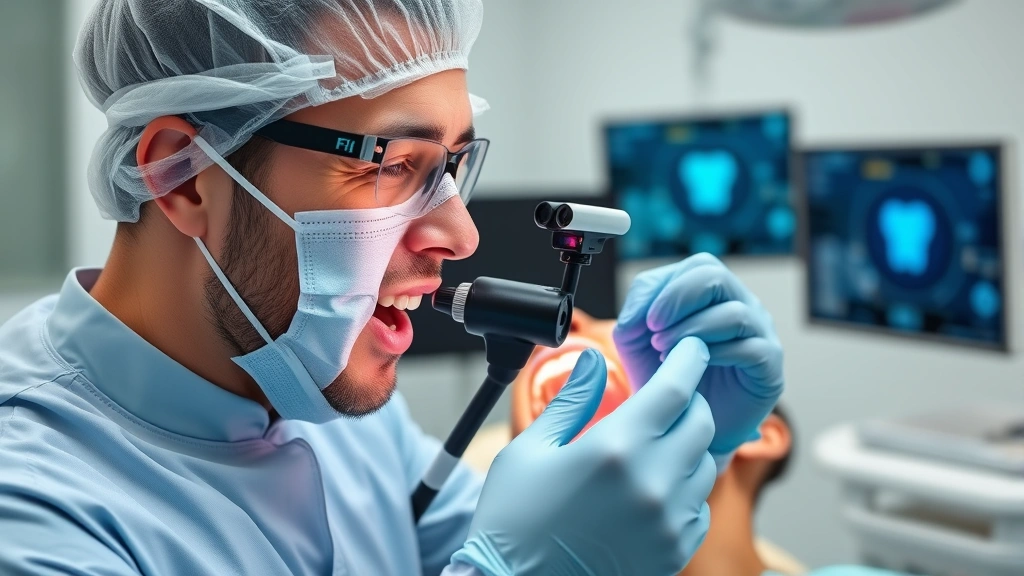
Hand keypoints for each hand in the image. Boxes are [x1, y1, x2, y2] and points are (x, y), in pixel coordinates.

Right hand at [452, 340, 716, 575]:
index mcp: (614, 448)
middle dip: (689, 401)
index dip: (689, 360)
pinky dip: (686, 488)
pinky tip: (652, 488)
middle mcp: (652, 482)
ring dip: (687, 445)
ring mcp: (668, 521)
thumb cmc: (514, 519)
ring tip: (653, 446)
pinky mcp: (674, 551)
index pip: (676, 389)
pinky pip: (699, 506)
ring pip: (706, 463)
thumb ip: (571, 399)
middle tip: (667, 397)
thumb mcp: (532, 449)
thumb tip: (592, 359)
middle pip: (701, 422)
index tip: (691, 348)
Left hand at [613, 253, 783, 460]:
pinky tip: (689, 369)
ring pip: (735, 313)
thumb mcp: (637, 341)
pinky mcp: (770, 368)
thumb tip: (642, 306)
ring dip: (691, 329)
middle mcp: (743, 306)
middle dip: (678, 298)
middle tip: (654, 328)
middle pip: (717, 276)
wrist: (684, 428)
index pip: (699, 266)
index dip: (666, 288)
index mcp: (715, 294)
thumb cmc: (665, 378)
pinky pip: (750, 348)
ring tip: (664, 351)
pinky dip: (714, 353)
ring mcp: (761, 335)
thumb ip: (634, 313)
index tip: (643, 319)